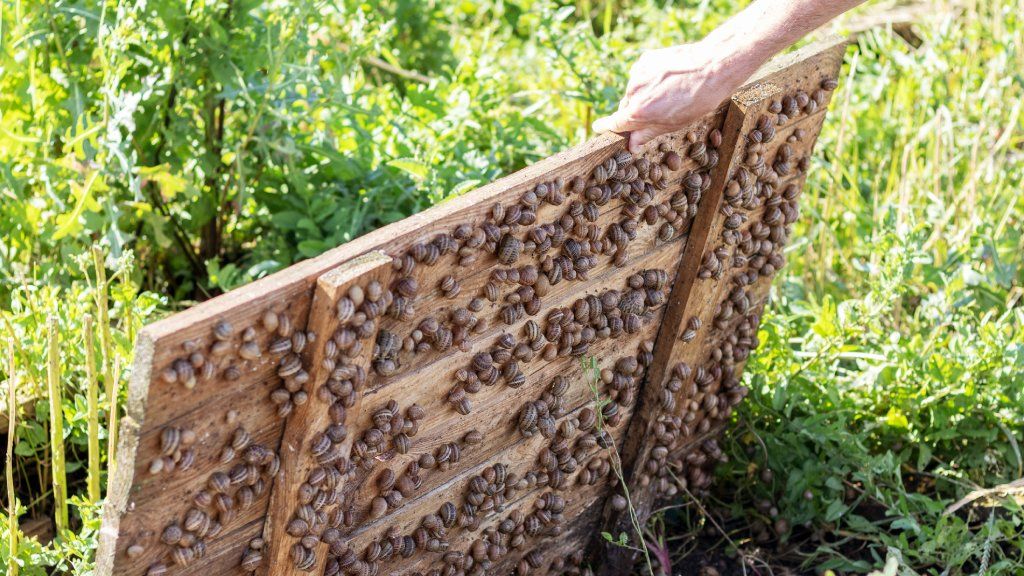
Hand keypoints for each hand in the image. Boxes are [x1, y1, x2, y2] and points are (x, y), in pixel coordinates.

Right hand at [593, 41, 747, 151]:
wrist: (712, 66)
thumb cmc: (697, 99)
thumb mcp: (673, 124)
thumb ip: (647, 134)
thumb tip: (631, 145)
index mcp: (638, 112)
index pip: (613, 123)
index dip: (605, 127)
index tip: (598, 128)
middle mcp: (632, 92)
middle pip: (626, 107)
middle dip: (635, 111)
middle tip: (658, 112)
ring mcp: (637, 73)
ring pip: (635, 90)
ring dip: (645, 93)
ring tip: (669, 92)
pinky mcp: (645, 59)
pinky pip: (641, 74)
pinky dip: (650, 78)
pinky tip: (668, 78)